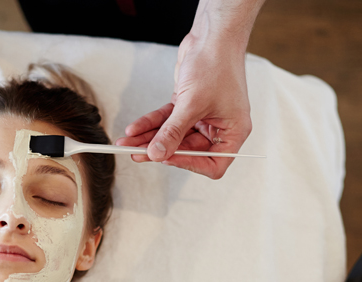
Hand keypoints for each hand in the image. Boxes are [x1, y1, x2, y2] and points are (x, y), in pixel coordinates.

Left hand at [116, 27, 252, 178]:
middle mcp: (219, 127)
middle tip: (135, 153)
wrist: (212, 35)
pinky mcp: (188, 106)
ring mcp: (202, 117)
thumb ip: (173, 132)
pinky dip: (151, 123)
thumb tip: (157, 154)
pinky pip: (167, 120)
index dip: (189, 165)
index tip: (166, 159)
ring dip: (150, 138)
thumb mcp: (192, 104)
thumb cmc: (217, 64)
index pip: (213, 164)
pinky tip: (134, 128)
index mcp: (233, 132)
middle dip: (160, 150)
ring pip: (173, 135)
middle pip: (187, 150)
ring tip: (128, 143)